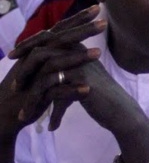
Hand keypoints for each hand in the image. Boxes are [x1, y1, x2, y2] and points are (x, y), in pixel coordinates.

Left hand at [7, 7, 148, 154]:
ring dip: (30, 91)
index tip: (14, 61)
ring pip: (43, 70)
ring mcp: (80, 62)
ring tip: (24, 111)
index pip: (46, 41)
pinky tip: (40, 121)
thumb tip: (44, 91)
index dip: (28, 48)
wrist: (120, 110)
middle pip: (41, 50)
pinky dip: (41, 104)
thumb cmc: (100, 99)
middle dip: (23, 68)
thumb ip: (60, 83)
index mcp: (76, 48)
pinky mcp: (81, 77)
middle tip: (13, 86)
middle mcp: (78, 51)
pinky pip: (51, 86)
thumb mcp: (76, 87)